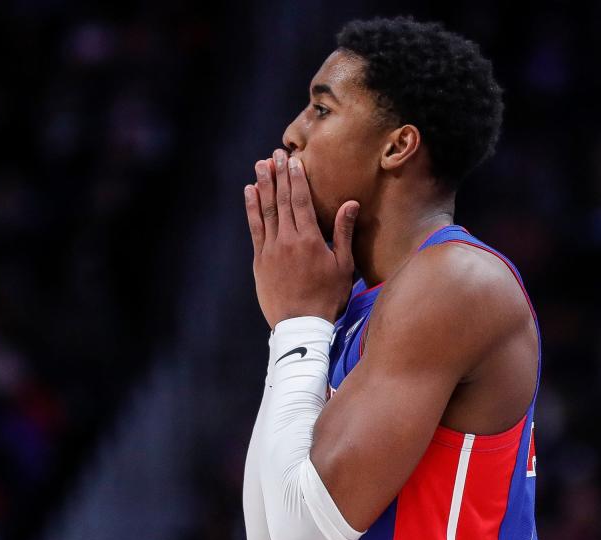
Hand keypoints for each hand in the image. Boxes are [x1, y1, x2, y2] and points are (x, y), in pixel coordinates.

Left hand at [245, 149, 358, 327]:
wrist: (301, 324)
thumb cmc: (328, 297)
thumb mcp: (343, 265)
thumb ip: (343, 232)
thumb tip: (351, 203)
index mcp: (310, 239)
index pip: (301, 201)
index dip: (297, 178)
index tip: (294, 160)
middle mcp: (288, 240)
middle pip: (282, 200)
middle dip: (280, 175)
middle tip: (277, 154)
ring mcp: (270, 249)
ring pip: (266, 210)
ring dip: (263, 185)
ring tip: (261, 165)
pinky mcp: (259, 260)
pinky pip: (254, 229)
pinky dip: (252, 209)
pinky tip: (250, 192)